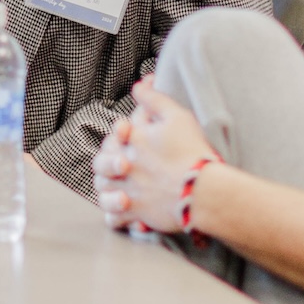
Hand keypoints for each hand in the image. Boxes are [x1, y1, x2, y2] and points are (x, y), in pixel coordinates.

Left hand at [91, 78, 220, 232]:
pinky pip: (114, 219)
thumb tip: (139, 84)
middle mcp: (123, 165)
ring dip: (109, 187)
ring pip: (103, 189)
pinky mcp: (133, 213)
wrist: (201, 190)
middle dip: (108, 160)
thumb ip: (154, 98)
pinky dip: (117, 217)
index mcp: (132, 140)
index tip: (130, 133)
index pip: (117, 132)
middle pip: (101, 161)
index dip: (121, 131)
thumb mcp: (176, 116)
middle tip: (124, 164)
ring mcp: (126, 189)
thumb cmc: (191, 151)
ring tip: (121, 187)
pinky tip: (127, 211)